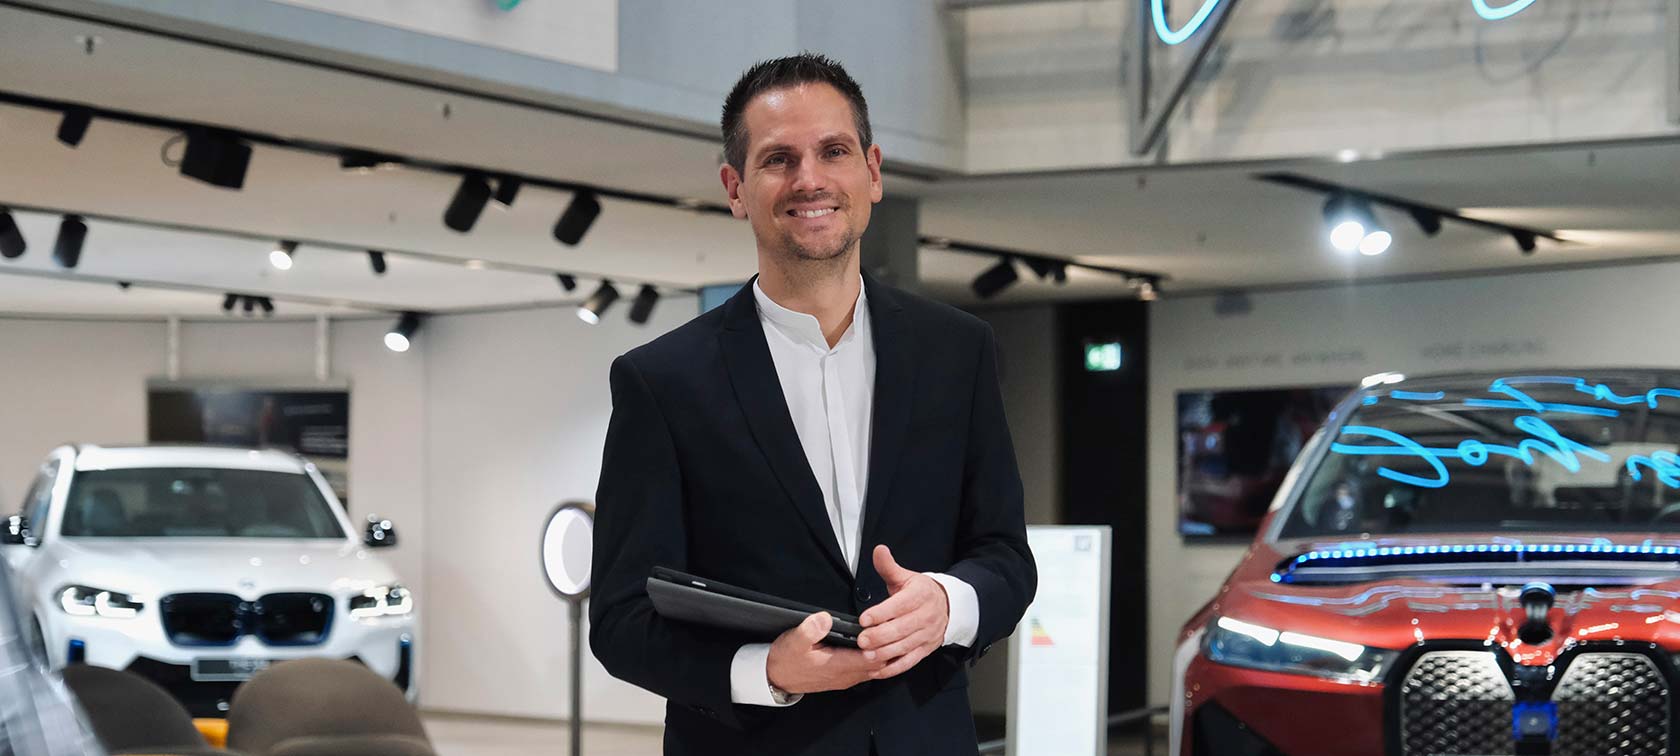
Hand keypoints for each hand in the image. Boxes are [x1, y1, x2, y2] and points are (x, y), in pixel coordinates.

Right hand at [766, 611, 883, 694]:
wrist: (776, 677)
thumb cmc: (786, 660)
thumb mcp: (794, 641)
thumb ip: (810, 630)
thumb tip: (825, 618)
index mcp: (837, 666)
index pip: (870, 658)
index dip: (881, 645)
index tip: (886, 630)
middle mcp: (845, 675)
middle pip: (879, 664)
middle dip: (888, 648)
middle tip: (895, 629)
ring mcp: (846, 678)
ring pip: (875, 669)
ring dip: (883, 654)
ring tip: (890, 636)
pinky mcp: (844, 677)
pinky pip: (867, 671)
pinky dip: (875, 660)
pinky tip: (876, 648)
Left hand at [856, 545, 948, 679]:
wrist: (947, 607)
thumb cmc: (919, 592)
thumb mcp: (906, 577)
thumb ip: (888, 567)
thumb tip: (878, 550)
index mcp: (919, 596)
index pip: (900, 606)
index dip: (881, 613)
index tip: (864, 618)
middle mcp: (925, 617)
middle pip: (901, 629)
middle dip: (879, 636)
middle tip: (861, 640)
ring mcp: (925, 636)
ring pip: (904, 647)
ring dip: (884, 653)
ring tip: (866, 656)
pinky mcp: (924, 650)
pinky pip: (909, 662)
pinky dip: (893, 668)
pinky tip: (877, 670)